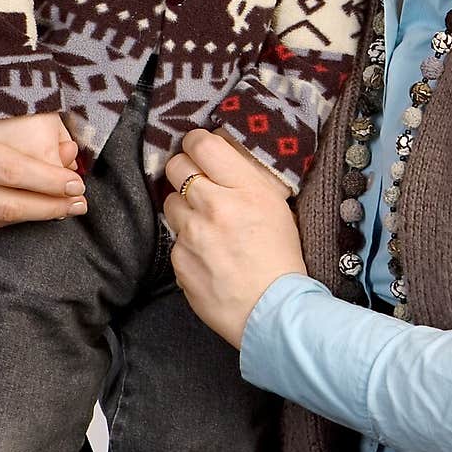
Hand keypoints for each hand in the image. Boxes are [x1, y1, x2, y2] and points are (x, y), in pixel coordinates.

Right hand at [0, 121, 87, 235]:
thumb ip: (10, 131)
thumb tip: (68, 148)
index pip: (12, 170)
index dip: (48, 180)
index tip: (75, 183)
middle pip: (10, 205)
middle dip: (50, 206)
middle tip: (79, 203)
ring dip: (33, 217)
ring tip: (64, 209)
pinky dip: (9, 220)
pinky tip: (29, 213)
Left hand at [164, 129, 306, 349]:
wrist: (272, 309)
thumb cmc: (281, 256)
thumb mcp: (276, 205)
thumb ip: (247, 179)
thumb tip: (222, 156)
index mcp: (244, 187)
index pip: (202, 144)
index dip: (196, 142)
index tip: (198, 148)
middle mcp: (213, 205)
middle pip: (176, 167)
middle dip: (184, 169)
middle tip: (197, 180)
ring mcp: (191, 234)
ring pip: (170, 201)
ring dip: (184, 206)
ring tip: (204, 222)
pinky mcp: (178, 260)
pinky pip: (174, 238)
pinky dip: (186, 241)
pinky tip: (206, 253)